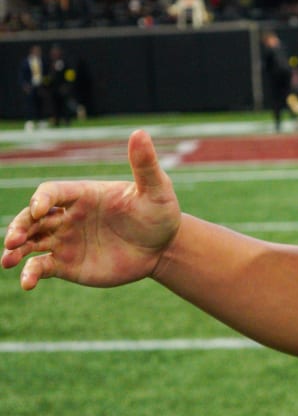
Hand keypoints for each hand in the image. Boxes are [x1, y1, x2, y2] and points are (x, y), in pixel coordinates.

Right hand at [2, 130, 179, 290]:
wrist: (164, 247)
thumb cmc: (160, 213)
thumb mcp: (156, 189)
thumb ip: (144, 164)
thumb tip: (140, 132)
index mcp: (83, 195)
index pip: (52, 192)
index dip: (41, 199)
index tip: (40, 210)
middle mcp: (68, 216)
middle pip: (31, 217)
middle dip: (19, 226)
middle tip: (12, 239)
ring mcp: (65, 240)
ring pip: (30, 242)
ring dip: (15, 249)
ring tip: (7, 259)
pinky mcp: (67, 264)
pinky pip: (41, 267)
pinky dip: (30, 274)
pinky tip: (27, 282)